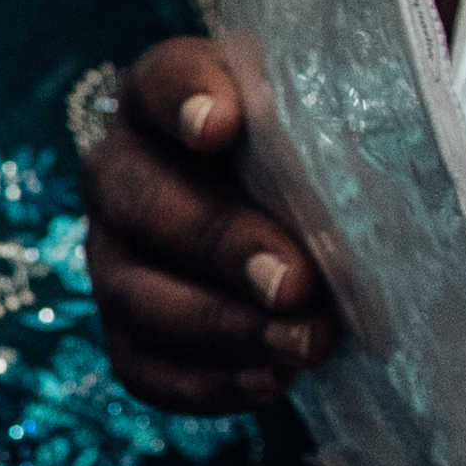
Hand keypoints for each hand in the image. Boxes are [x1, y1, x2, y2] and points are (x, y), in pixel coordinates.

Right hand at [84, 35, 340, 417]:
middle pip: (138, 201)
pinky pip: (141, 367)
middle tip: (293, 282)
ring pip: (133, 296)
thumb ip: (328, 134)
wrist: (308, 232)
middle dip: (218, 244)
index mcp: (170, 102)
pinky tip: (273, 379)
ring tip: (306, 343)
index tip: (222, 126)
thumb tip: (353, 185)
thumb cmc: (323, 165)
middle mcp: (121, 174)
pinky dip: (208, 383)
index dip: (184, 102)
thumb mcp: (332, 129)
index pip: (160, 82)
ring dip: (222, 326)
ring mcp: (113, 257)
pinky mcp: (126, 330)